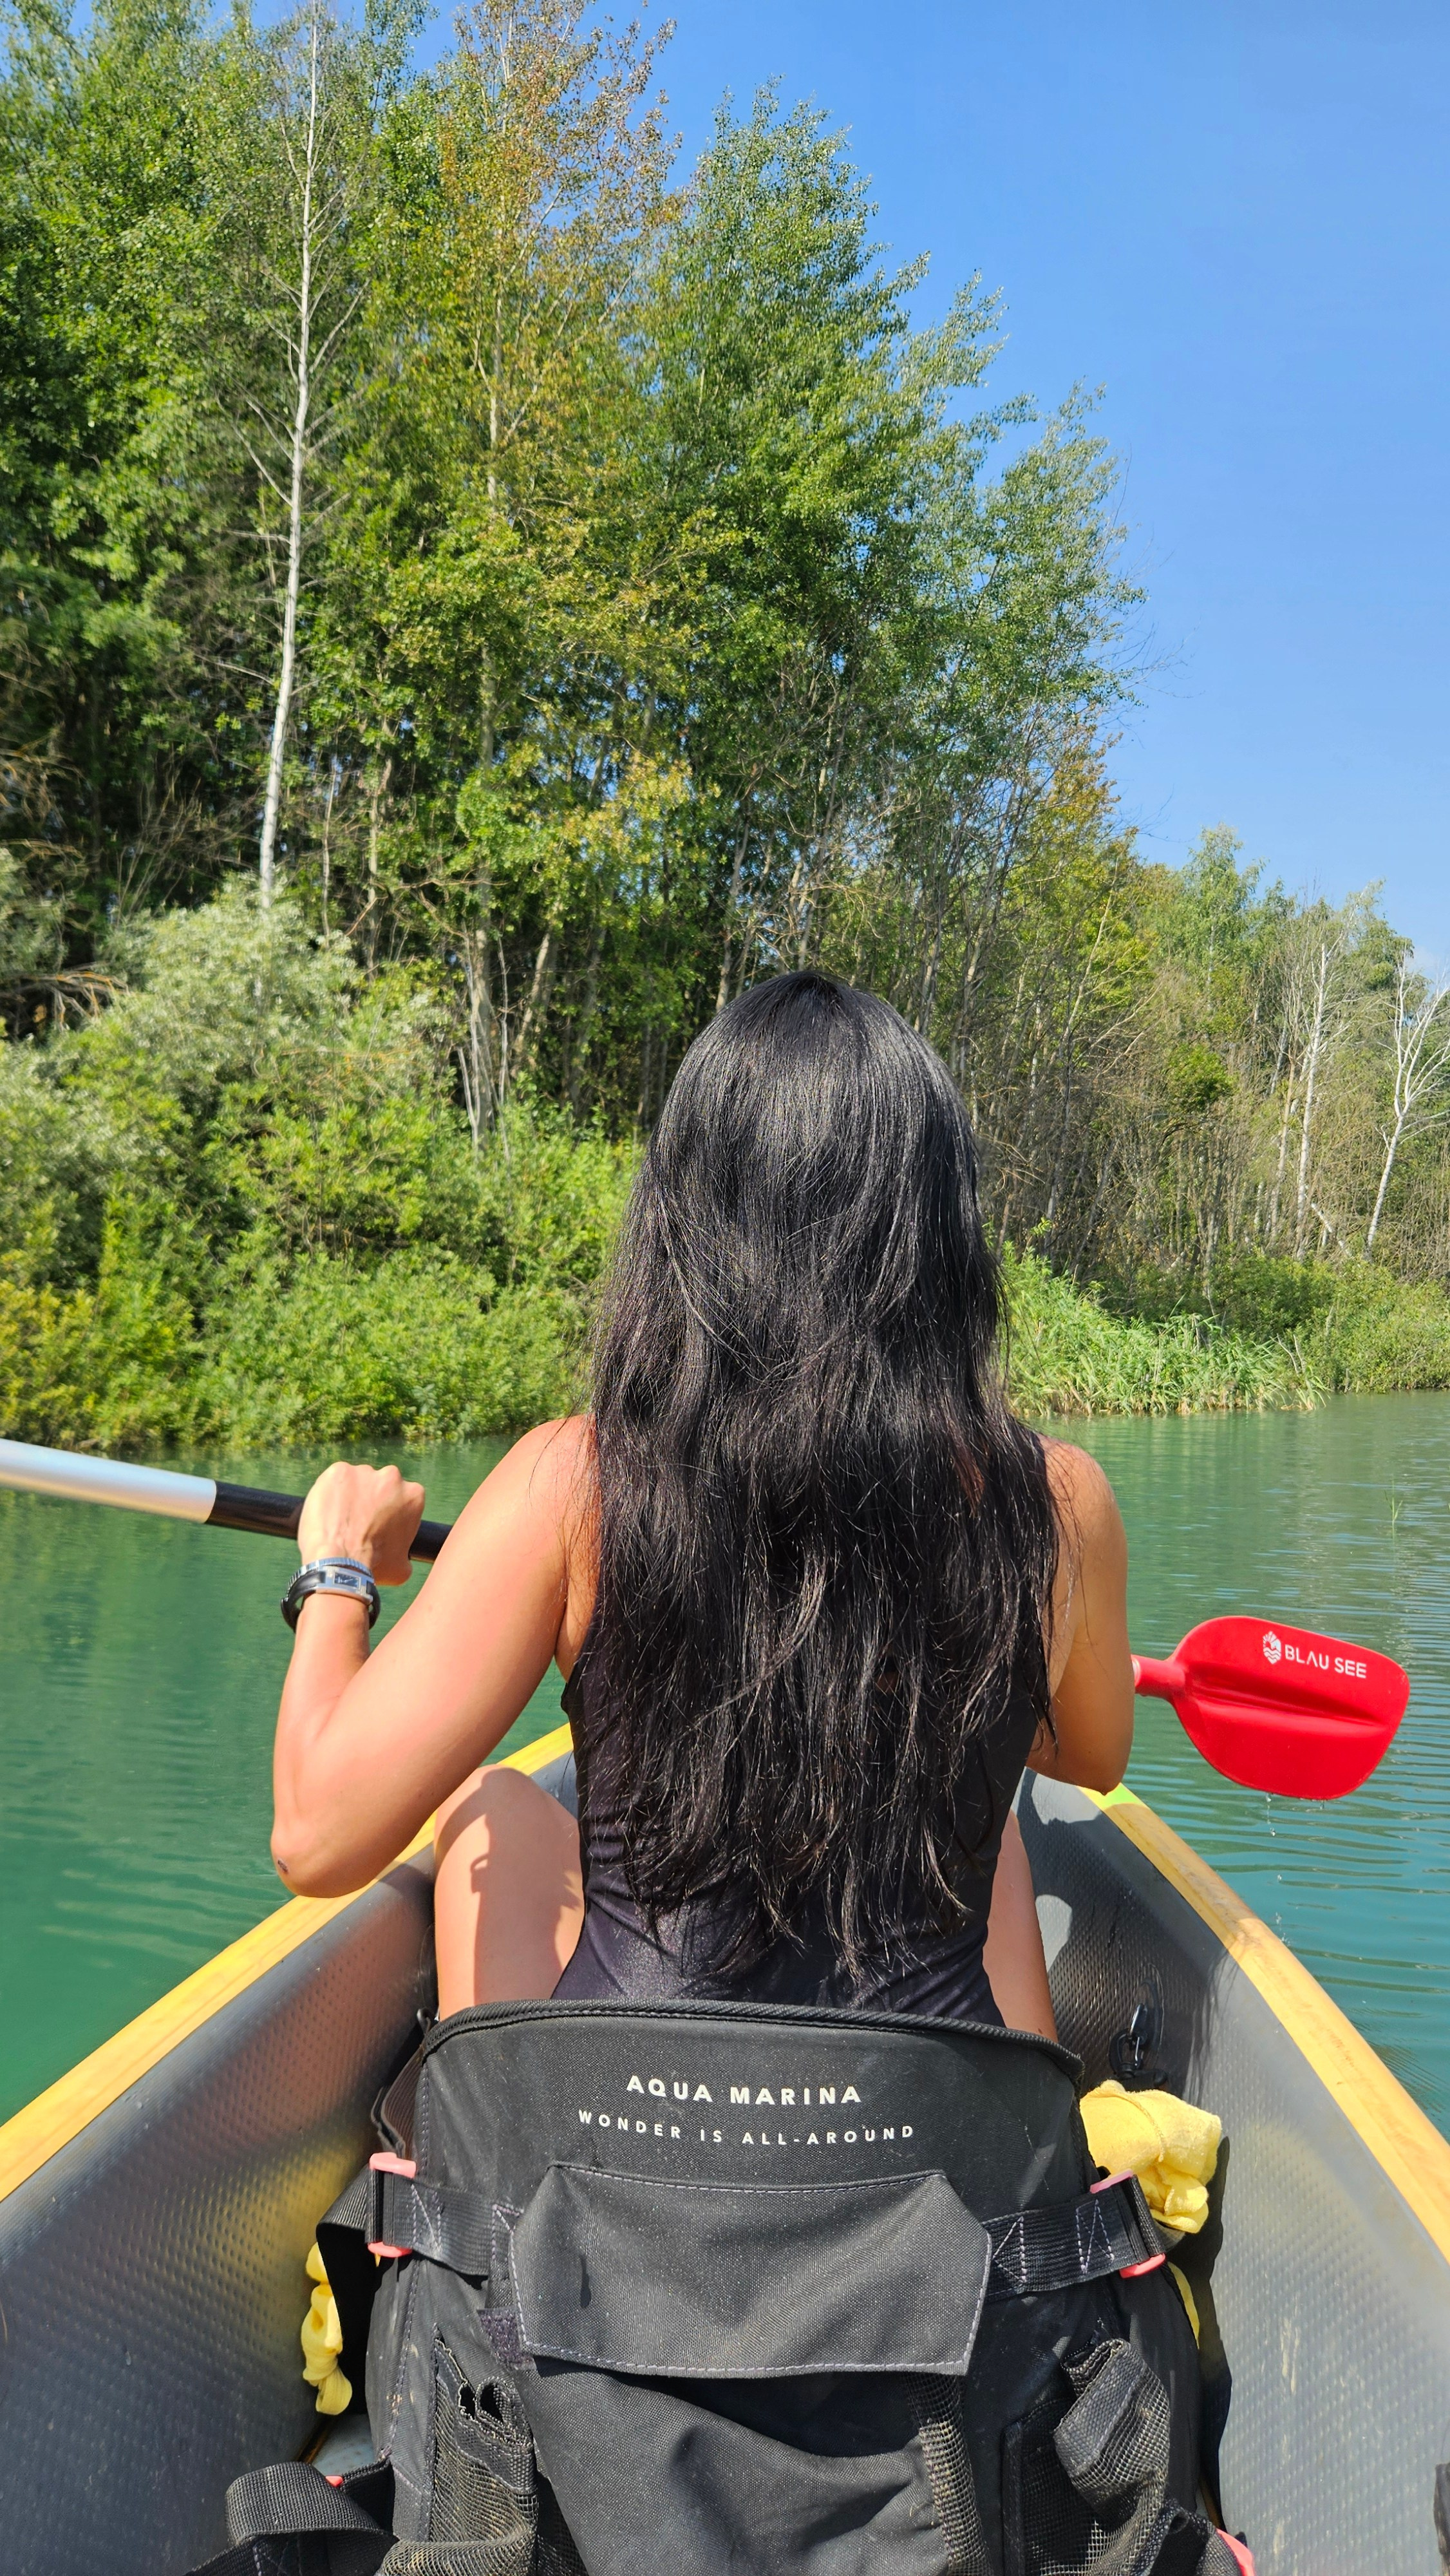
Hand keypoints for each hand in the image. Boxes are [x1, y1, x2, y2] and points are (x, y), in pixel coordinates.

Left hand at [297, 1461, 424, 1587]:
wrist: (339, 1563)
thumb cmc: (373, 1566)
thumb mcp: (403, 1566)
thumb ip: (406, 1551)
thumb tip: (401, 1554)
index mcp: (413, 1495)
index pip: (403, 1498)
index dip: (391, 1512)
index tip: (379, 1524)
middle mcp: (392, 1477)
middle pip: (381, 1485)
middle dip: (372, 1500)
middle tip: (359, 1522)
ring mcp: (363, 1472)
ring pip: (357, 1482)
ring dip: (351, 1496)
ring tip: (339, 1520)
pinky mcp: (338, 1471)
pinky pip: (334, 1480)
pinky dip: (330, 1492)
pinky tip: (327, 1513)